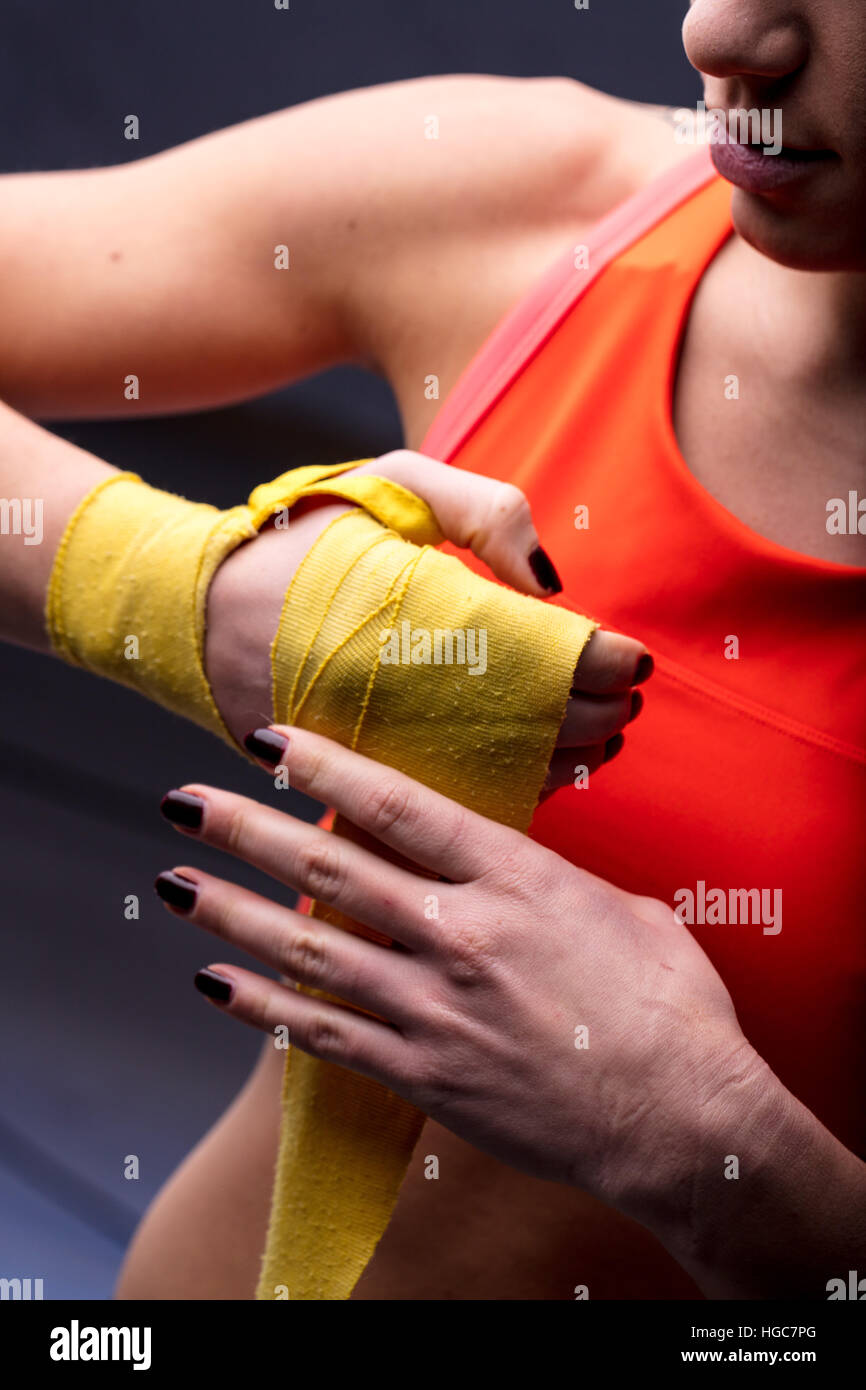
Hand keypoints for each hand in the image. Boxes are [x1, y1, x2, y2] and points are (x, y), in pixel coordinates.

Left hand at [155, 725, 761, 1241]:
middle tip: (183, 802)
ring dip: (231, 914)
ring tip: (171, 884)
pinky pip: (323, 1034)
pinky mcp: (424, 1073)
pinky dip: (261, 1010)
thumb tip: (515, 872)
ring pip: (308, 948)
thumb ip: (551, 882)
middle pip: (331, 868)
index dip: (323, 767)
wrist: (681, 1119)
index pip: (398, 805)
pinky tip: (215, 985)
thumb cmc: (670, 1009)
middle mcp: (460, 934)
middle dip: (246, 829)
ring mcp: (434, 1008)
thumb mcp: (622, 911)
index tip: (268, 742)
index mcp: (514, 878)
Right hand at [204, 450, 650, 781]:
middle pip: (537, 720)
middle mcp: (412, 686)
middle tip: (630, 698)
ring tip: (606, 737)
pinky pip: (457, 796)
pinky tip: (545, 774)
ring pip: (505, 770)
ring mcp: (389, 740)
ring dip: (568, 758)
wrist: (200, 609)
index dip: (603, 661)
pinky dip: (512, 789)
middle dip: (600, 713)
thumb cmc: (305, 539)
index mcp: (425, 612)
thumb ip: (483, 510)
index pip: (545, 652)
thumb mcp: (392, 484)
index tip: (633, 658)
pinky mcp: (367, 774)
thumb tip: (554, 581)